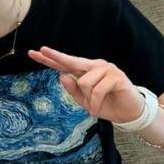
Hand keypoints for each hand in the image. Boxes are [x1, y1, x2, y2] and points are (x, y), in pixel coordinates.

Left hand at [28, 46, 144, 125]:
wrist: (129, 113)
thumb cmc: (107, 104)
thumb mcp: (86, 101)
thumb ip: (73, 90)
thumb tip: (62, 76)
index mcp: (86, 71)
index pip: (65, 64)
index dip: (50, 59)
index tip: (34, 52)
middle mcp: (95, 66)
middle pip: (71, 61)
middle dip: (56, 56)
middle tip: (42, 50)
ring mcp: (106, 69)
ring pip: (84, 82)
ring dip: (88, 99)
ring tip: (95, 105)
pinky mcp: (116, 76)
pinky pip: (96, 90)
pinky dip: (95, 103)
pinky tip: (99, 107)